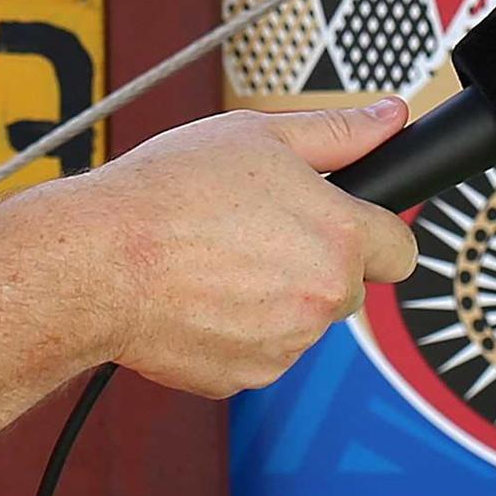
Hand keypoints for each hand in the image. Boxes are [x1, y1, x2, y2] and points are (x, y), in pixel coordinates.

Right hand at [22, 102, 418, 396]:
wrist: (95, 262)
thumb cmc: (166, 193)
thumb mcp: (257, 135)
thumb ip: (338, 131)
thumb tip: (389, 117)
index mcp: (339, 235)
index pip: (400, 249)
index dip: (371, 231)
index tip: (343, 224)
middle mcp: (322, 297)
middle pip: (348, 287)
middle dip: (314, 263)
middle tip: (255, 232)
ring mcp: (285, 345)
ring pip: (300, 321)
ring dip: (273, 297)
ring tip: (214, 260)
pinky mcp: (244, 378)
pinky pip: (258, 353)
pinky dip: (235, 331)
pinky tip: (197, 296)